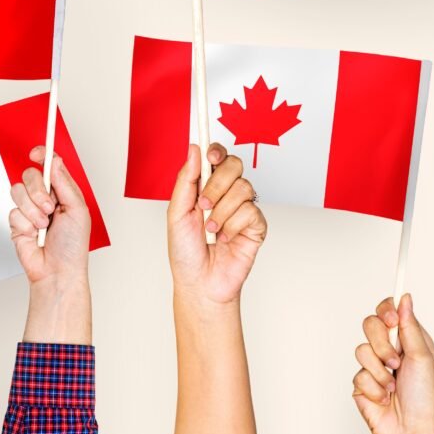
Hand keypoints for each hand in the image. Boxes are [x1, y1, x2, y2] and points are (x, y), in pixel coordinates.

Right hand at [9, 146, 91, 284]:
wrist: (58, 271)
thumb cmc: (73, 245)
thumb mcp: (77, 209)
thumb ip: (64, 183)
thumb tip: (54, 161)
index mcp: (62, 192)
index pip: (49, 166)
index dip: (42, 155)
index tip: (37, 152)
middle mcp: (44, 198)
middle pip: (30, 175)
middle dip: (38, 190)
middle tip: (50, 207)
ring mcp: (29, 210)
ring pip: (17, 191)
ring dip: (33, 210)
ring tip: (44, 225)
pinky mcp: (16, 223)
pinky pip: (13, 212)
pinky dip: (25, 224)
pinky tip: (34, 235)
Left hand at [167, 143, 266, 306]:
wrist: (199, 283)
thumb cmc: (186, 252)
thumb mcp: (177, 213)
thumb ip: (186, 180)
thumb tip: (194, 149)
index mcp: (206, 187)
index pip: (217, 158)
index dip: (217, 151)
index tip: (210, 156)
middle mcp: (226, 194)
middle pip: (234, 165)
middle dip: (217, 184)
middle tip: (203, 204)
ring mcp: (243, 209)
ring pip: (243, 188)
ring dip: (222, 211)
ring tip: (211, 229)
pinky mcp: (256, 225)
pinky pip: (250, 211)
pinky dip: (233, 226)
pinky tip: (225, 239)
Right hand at [352, 295, 433, 433]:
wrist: (409, 430)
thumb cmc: (423, 398)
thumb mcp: (422, 357)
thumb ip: (410, 326)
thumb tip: (405, 298)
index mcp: (407, 339)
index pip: (389, 311)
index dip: (386, 310)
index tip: (391, 320)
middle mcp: (389, 349)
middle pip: (370, 324)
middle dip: (382, 345)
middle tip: (395, 361)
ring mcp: (373, 365)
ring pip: (361, 350)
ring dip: (381, 371)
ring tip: (393, 385)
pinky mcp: (361, 382)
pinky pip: (359, 374)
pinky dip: (375, 388)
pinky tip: (385, 397)